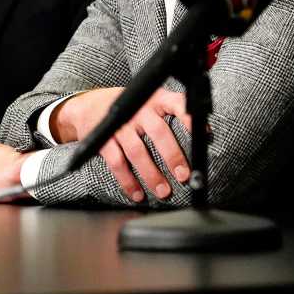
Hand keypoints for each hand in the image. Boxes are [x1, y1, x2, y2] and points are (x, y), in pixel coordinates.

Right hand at [54, 87, 191, 202]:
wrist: (90, 106)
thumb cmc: (130, 108)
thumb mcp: (151, 102)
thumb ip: (172, 113)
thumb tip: (202, 136)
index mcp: (155, 100)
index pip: (176, 103)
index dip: (190, 117)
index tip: (203, 133)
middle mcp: (138, 110)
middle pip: (158, 132)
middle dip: (172, 156)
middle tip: (183, 175)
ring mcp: (120, 125)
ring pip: (137, 152)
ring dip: (151, 174)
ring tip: (163, 191)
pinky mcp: (104, 139)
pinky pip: (117, 163)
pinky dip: (128, 181)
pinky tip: (137, 193)